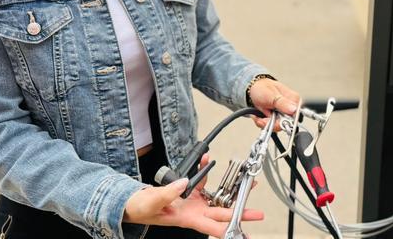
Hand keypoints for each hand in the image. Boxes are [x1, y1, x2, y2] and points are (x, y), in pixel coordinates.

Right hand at [122, 155, 263, 235]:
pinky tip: (207, 160)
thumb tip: (184, 183)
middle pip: (222, 214)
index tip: (244, 232)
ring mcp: (193, 203)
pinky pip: (202, 181)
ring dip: (231, 190)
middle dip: (240, 213)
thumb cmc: (141, 209)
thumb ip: (168, 193)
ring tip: (247, 184)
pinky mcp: (189, 193)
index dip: (229, 229)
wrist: (134, 204)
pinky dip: (205, 170)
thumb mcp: (153, 202)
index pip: (212, 227)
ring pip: (217, 197)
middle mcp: (194, 212)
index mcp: (187, 219)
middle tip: (258, 214)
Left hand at [248, 78, 300, 129]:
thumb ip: (283, 103)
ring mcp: (283, 113)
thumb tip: (294, 110)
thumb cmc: (262, 88)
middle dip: (271, 123)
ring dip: (265, 123)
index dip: (282, 122)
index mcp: (294, 100)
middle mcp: (290, 108)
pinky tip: (260, 116)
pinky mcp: (277, 118)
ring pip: (277, 126)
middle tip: (263, 117)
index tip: (271, 118)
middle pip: (285, 124)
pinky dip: (263, 123)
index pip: (294, 118)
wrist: (253, 89)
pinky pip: (272, 126)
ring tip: (260, 115)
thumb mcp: (271, 95)